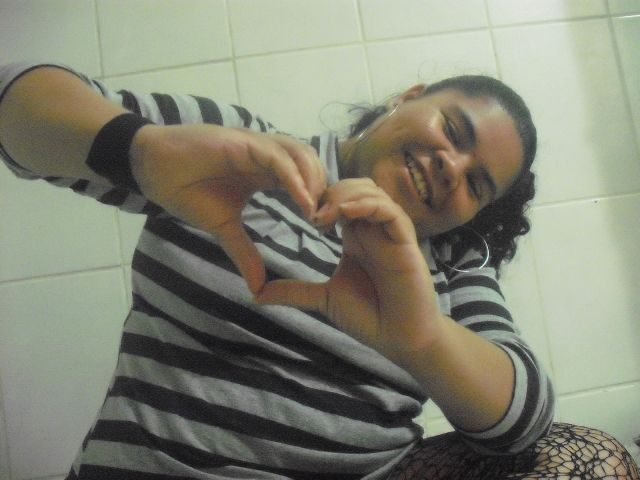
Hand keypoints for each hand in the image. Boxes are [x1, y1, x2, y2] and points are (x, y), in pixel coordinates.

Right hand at [130, 124, 326, 293]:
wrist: (152, 169)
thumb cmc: (186, 191)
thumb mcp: (223, 228)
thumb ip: (244, 252)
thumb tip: (257, 289)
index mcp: (265, 172)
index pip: (305, 180)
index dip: (319, 201)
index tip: (324, 229)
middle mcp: (266, 156)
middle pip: (312, 165)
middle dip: (325, 191)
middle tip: (327, 221)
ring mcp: (257, 146)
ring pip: (301, 155)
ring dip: (314, 182)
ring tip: (317, 213)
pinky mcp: (244, 142)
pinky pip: (278, 158)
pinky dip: (294, 177)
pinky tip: (303, 201)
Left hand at [256, 178, 441, 362]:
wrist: (400, 340)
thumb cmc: (370, 317)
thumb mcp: (324, 299)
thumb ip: (294, 291)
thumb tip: (256, 296)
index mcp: (355, 236)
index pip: (338, 198)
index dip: (318, 198)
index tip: (300, 215)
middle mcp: (373, 229)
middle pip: (354, 186)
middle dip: (329, 191)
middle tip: (310, 215)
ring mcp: (390, 234)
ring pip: (372, 192)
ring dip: (345, 195)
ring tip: (324, 216)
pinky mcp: (405, 242)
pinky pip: (390, 211)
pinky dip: (367, 205)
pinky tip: (345, 214)